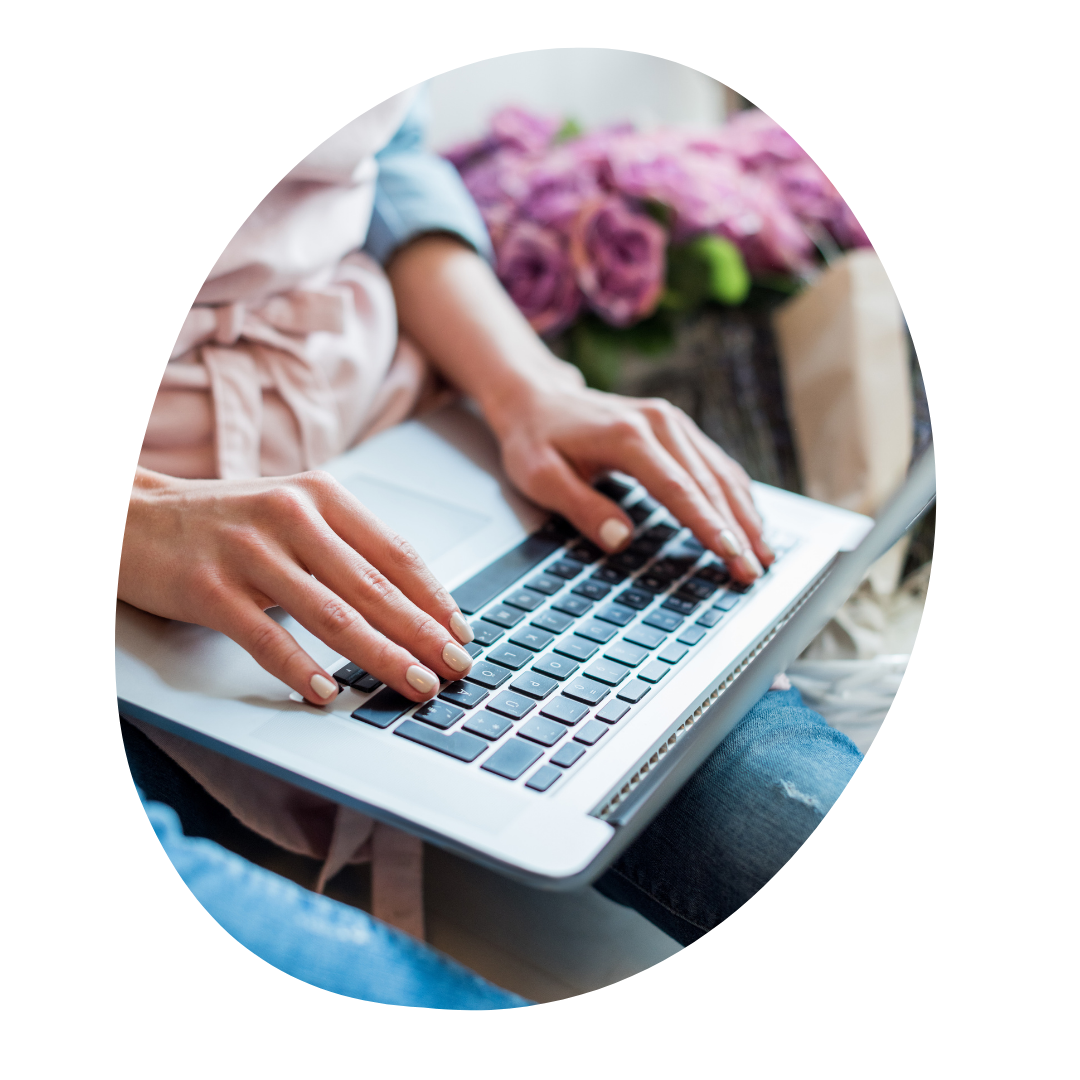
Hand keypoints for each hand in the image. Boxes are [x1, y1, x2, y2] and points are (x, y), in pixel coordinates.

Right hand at [119, 468, 474, 704]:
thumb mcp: (292, 514)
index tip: (463, 634)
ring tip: (415, 684)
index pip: (395, 552)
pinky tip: (329, 692)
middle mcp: (292, 515)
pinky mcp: (211, 588)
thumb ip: (345, 549)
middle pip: (374, 586)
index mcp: (321, 495)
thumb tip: (411, 604)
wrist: (132, 516)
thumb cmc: (225, 522)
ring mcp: (251, 551)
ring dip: (380, 655)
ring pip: (332, 613)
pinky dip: (301, 668)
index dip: (435, 598)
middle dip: (422, 634)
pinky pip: (266, 636)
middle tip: (456, 670)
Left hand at [489, 377, 773, 584]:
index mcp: (627, 436)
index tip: (731, 555)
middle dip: (737, 531)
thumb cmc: (535, 440)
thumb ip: (582, 508)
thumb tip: (622, 540)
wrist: (537, 398)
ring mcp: (673, 422)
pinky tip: (750, 521)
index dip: (707, 525)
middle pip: (709, 484)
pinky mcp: (678, 428)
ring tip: (764, 554)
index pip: (679, 489)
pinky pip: (717, 464)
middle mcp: (659, 423)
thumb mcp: (540, 478)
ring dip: (746, 515)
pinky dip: (737, 495)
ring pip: (721, 473)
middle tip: (754, 571)